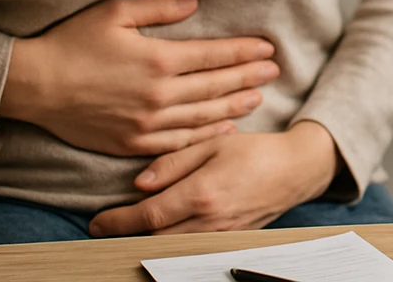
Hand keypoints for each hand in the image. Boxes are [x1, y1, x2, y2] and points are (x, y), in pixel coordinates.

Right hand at [0, 0, 279, 156]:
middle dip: (249, 77)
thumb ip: (160, 7)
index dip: (244, 52)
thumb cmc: (72, 41)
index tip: (267, 48)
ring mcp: (146, 123)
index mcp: (158, 59)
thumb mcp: (116, 11)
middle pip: (215, 86)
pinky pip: (178, 142)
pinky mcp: (131, 143)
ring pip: (203, 117)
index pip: (214, 56)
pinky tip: (223, 129)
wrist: (33, 85)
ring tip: (258, 99)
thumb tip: (196, 3)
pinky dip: (204, 136)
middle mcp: (158, 95)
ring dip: (234, 107)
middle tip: (275, 71)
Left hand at [88, 122, 340, 236]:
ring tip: (131, 226)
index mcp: (202, 193)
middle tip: (109, 222)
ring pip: (170, 246)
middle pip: (153, 236)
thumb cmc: (255, 151)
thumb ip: (174, 161)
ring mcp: (220, 236)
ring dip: (147, 238)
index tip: (96, 222)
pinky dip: (171, 242)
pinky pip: (190, 248)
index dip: (117, 220)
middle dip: (128, 231)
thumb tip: (139, 183)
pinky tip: (163, 231)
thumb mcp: (214, 144)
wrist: (295, 171)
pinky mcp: (229, 242)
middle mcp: (209, 220)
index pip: (147, 215)